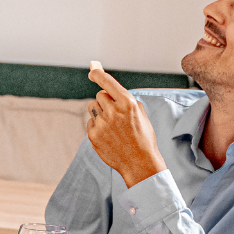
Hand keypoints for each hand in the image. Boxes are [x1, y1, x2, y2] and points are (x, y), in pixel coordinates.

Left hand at [86, 67, 165, 188]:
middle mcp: (113, 111)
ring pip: (92, 107)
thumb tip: (110, 90)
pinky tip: (109, 135)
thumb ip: (125, 100)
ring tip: (112, 125)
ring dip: (99, 111)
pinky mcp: (93, 135)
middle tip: (114, 112)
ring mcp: (102, 123)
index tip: (92, 71)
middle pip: (100, 95)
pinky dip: (97, 126)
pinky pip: (90, 122)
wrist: (140, 163)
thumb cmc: (142, 137)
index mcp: (127, 103)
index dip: (97, 74)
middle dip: (105, 101)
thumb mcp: (140, 114)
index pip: (107, 82)